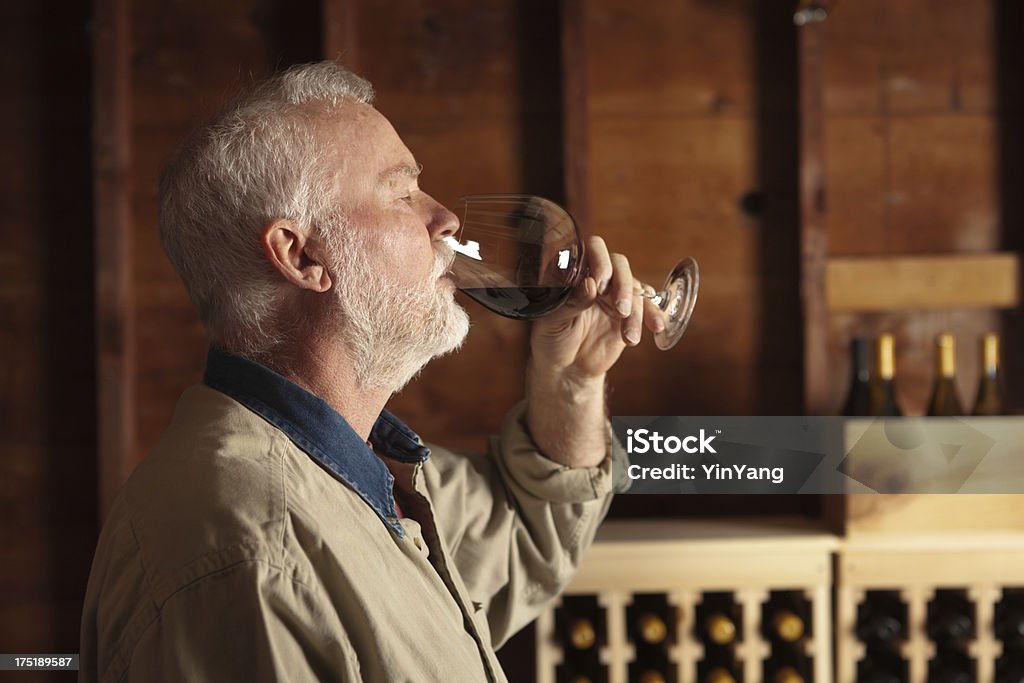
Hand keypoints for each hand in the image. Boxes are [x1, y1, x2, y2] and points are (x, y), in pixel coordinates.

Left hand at [525, 236, 661, 466]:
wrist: (564, 371)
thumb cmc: (549, 342)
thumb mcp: (553, 324)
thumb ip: (570, 302)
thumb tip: (587, 285)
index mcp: (571, 275)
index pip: (588, 250)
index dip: (595, 260)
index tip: (594, 282)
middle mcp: (594, 280)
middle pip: (616, 264)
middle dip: (620, 284)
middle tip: (616, 305)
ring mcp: (614, 297)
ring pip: (635, 288)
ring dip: (636, 307)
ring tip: (628, 333)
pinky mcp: (628, 316)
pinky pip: (647, 309)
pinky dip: (652, 318)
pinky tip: (655, 331)